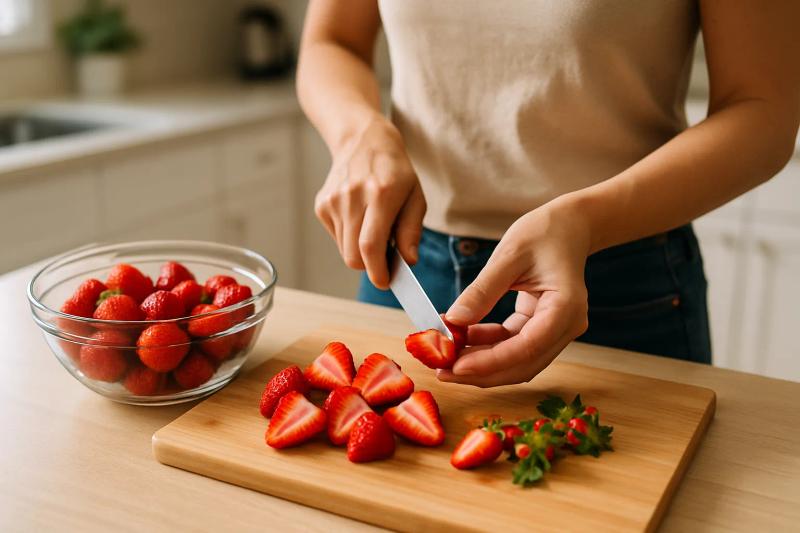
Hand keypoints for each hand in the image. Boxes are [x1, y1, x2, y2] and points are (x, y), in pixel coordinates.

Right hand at [314, 115, 425, 288]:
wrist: (362, 140)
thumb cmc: (395, 171)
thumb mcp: (416, 196)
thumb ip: (411, 231)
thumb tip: (408, 261)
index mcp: (381, 194)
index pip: (370, 245)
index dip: (377, 271)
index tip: (385, 282)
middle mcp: (352, 197)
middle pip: (353, 255)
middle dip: (370, 266)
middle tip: (385, 260)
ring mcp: (332, 201)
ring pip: (344, 250)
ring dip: (360, 251)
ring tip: (373, 228)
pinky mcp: (321, 205)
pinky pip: (337, 238)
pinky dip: (350, 237)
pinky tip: (359, 216)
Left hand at [438, 197, 591, 386]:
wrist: (569, 226)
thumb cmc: (544, 232)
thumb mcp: (509, 255)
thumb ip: (482, 290)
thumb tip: (453, 321)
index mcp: (566, 308)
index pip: (526, 347)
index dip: (489, 362)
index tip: (456, 366)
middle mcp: (567, 326)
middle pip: (523, 365)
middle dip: (481, 372)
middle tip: (443, 371)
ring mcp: (557, 330)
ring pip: (517, 361)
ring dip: (482, 363)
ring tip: (446, 357)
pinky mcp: (543, 327)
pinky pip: (514, 346)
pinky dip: (488, 347)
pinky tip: (462, 338)